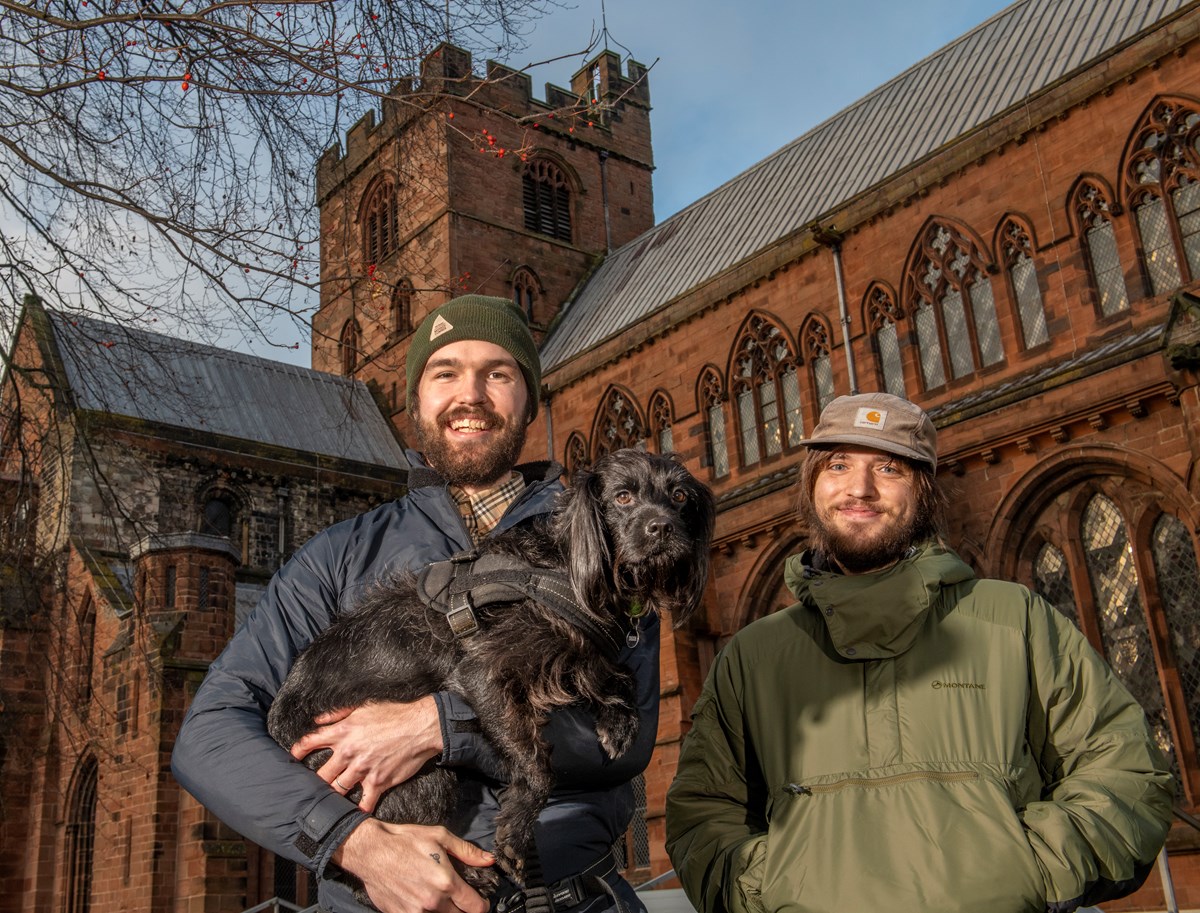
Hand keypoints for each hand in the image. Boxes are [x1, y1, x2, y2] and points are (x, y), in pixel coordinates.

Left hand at [289, 697, 442, 812]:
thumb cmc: (393, 713)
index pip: (310, 742)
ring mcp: (363, 769)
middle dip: (313, 782)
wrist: (420, 726)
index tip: (292, 759)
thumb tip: (317, 720)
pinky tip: (353, 817)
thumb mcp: (363, 706)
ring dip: (332, 796)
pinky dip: (358, 811)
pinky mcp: (378, 782)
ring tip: (325, 804)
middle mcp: (349, 752)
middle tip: (308, 789)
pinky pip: (364, 803)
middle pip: (320, 774)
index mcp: (342, 732)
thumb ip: (337, 713)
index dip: (297, 751)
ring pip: (337, 789)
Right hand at [334, 819, 492, 912]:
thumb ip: (467, 851)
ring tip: (440, 897)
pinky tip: (422, 901)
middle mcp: (433, 901)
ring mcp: (416, 912)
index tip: (480, 901)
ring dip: (445, 911)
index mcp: (446, 882)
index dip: (482, 905)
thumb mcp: (440, 837)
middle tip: (459, 898)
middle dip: (463, 909)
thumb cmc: (405, 841)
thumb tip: (489, 860)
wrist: (372, 851)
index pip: (475, 907)